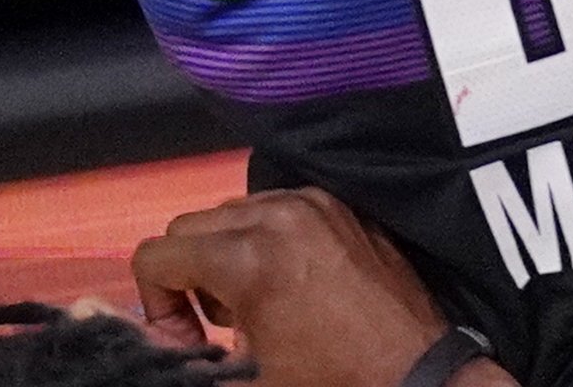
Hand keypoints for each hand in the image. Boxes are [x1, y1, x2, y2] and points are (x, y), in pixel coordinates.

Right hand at [132, 189, 507, 386]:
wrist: (416, 377)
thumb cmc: (332, 383)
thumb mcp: (248, 382)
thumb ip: (190, 361)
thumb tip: (160, 347)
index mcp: (246, 259)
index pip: (156, 256)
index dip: (157, 306)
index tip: (189, 342)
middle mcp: (274, 215)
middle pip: (188, 228)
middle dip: (189, 278)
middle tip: (219, 328)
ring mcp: (311, 203)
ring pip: (230, 212)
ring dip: (225, 255)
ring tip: (257, 306)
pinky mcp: (338, 205)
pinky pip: (275, 206)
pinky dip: (265, 238)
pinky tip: (289, 282)